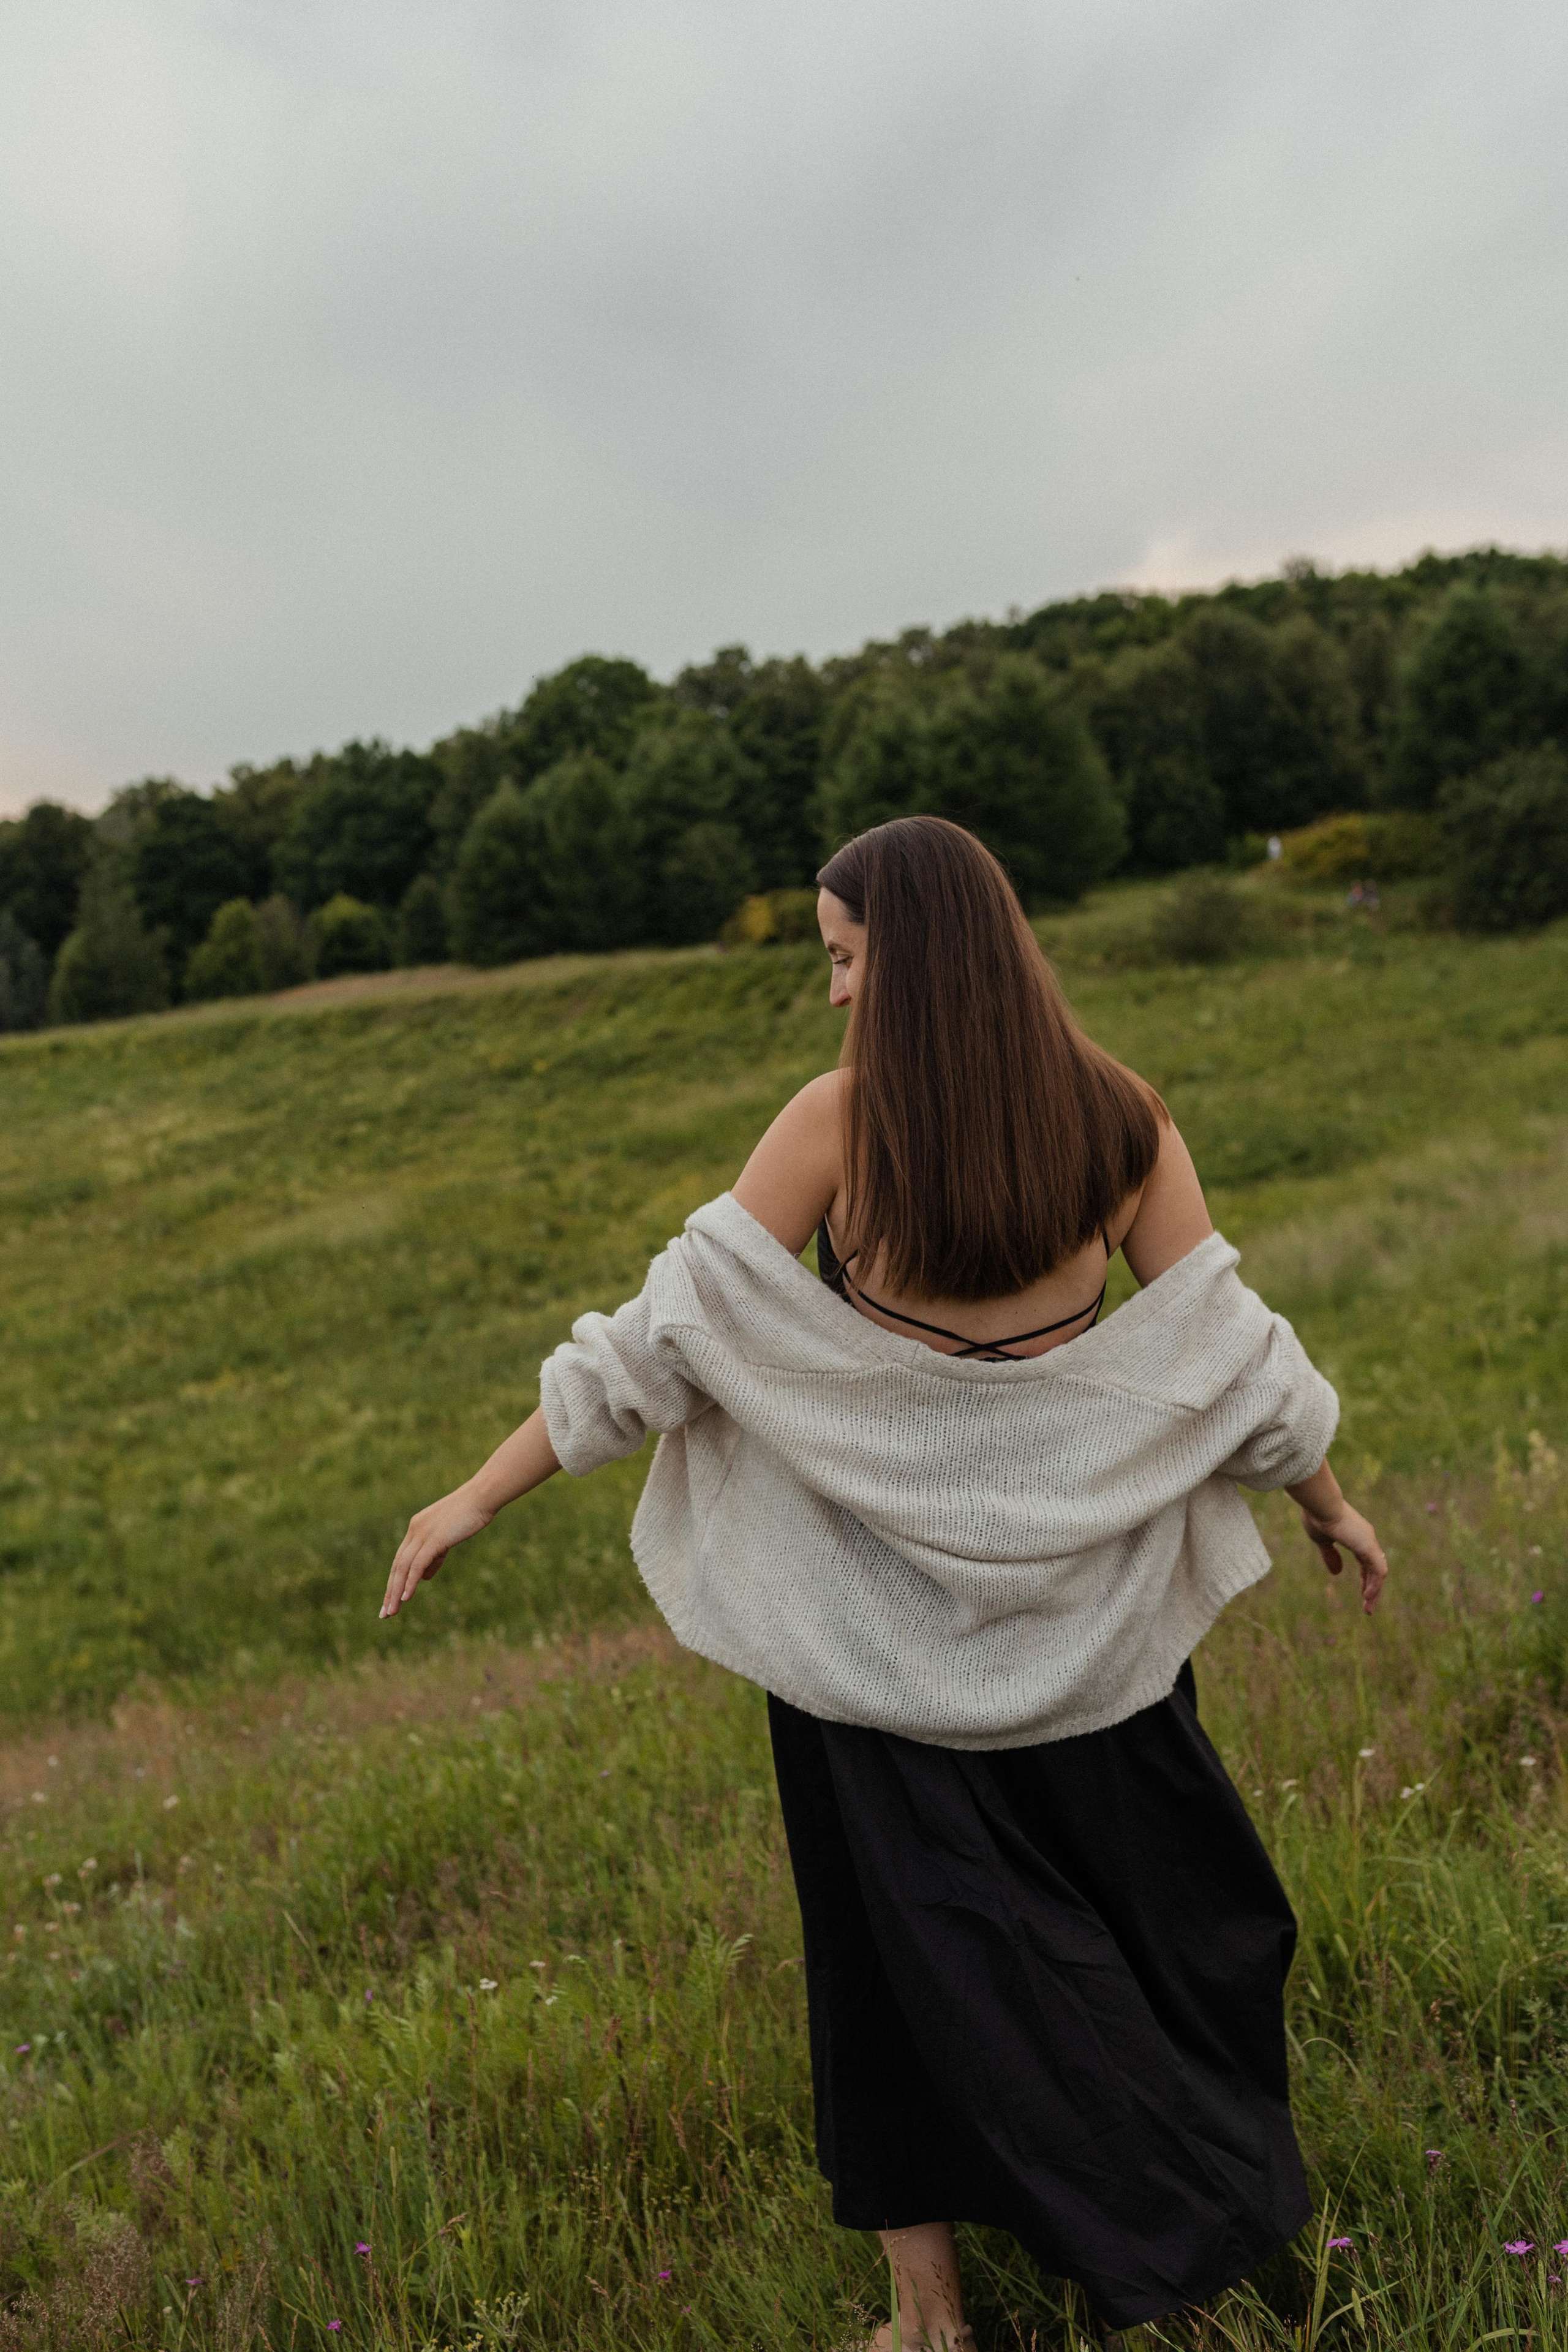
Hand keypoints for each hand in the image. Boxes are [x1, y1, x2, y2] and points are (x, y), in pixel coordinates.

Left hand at [381, 1483, 492, 1617]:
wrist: (482, 1497)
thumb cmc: (470, 1515)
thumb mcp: (448, 1537)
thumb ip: (435, 1556)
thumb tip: (423, 1577)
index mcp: (416, 1528)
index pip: (400, 1559)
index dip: (394, 1581)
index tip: (390, 1600)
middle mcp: (414, 1530)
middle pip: (397, 1565)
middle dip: (390, 1591)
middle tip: (384, 1613)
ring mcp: (422, 1534)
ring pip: (403, 1568)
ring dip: (396, 1592)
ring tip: (391, 1612)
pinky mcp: (434, 1539)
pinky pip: (417, 1565)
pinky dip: (410, 1582)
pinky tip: (406, 1598)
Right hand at [1299, 1497, 1387, 1613]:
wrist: (1320, 1503)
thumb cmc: (1317, 1516)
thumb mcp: (1322, 1541)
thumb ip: (1330, 1556)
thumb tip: (1336, 1573)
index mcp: (1357, 1536)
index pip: (1366, 1562)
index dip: (1365, 1578)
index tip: (1362, 1593)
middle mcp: (1367, 1538)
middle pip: (1375, 1569)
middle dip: (1372, 1589)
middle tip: (1368, 1608)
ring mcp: (1369, 1542)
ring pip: (1379, 1573)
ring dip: (1374, 1592)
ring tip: (1368, 1609)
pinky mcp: (1369, 1547)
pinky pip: (1378, 1571)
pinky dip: (1374, 1585)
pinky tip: (1367, 1596)